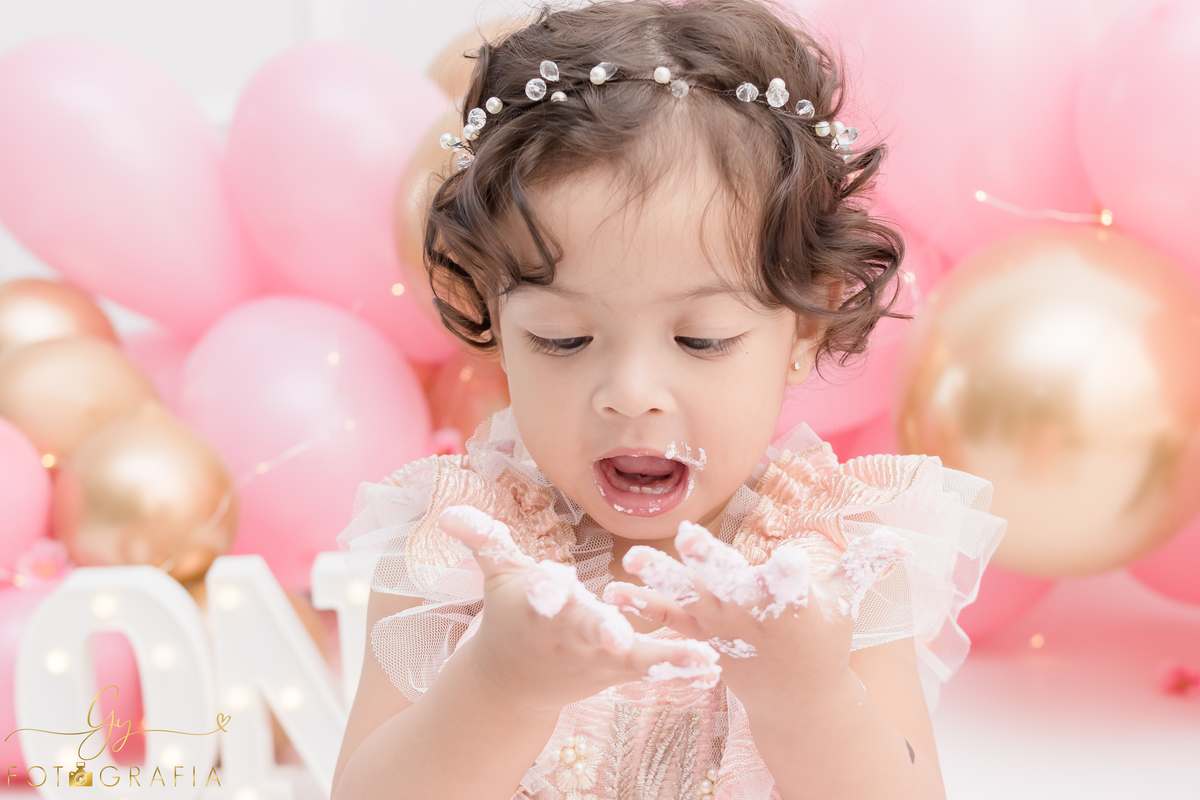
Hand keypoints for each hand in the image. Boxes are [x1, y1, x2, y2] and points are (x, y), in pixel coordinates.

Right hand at [436, 505, 721, 713]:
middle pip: (584, 631)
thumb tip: (447, 511)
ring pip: (628, 656)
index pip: (538, 596)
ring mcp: (594, 658)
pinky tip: (712, 665)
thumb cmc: (510, 615)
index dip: (542, 590)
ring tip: (700, 655)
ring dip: (662, 656)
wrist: (511, 684)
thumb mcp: (498, 575)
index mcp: (537, 607)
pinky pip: (650, 668)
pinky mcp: (616, 670)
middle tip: (618, 633)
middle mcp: (567, 635)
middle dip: (599, 631)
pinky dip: (679, 667)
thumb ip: (483, 539)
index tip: (547, 583)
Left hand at [603, 522, 912, 708]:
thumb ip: (865, 565)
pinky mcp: (699, 636)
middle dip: (709, 562)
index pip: (795, 584)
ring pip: (686, 598)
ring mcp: (721, 627)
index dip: (794, 573)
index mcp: (793, 604)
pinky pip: (665, 622)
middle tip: (689, 536)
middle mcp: (753, 615)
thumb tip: (902, 539)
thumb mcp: (846, 602)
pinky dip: (641, 608)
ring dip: (658, 580)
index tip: (792, 560)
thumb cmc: (822, 639)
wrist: (797, 698)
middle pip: (729, 584)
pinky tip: (613, 592)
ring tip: (631, 560)